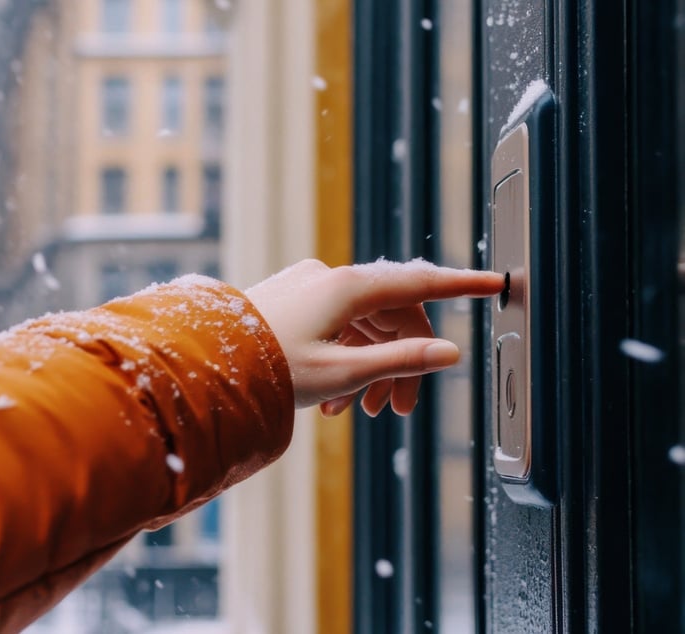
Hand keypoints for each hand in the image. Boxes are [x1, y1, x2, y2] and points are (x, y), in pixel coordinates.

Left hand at [244, 259, 504, 416]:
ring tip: (359, 413)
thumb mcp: (343, 372)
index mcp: (346, 287)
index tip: (496, 283)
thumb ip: (401, 361)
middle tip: (400, 409)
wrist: (207, 367)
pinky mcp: (295, 300)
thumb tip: (449, 353)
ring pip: (363, 324)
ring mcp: (310, 287)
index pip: (420, 282)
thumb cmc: (267, 369)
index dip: (462, 286)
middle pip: (391, 314)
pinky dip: (345, 358)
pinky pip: (337, 325)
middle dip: (402, 362)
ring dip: (370, 367)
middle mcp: (329, 278)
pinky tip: (335, 400)